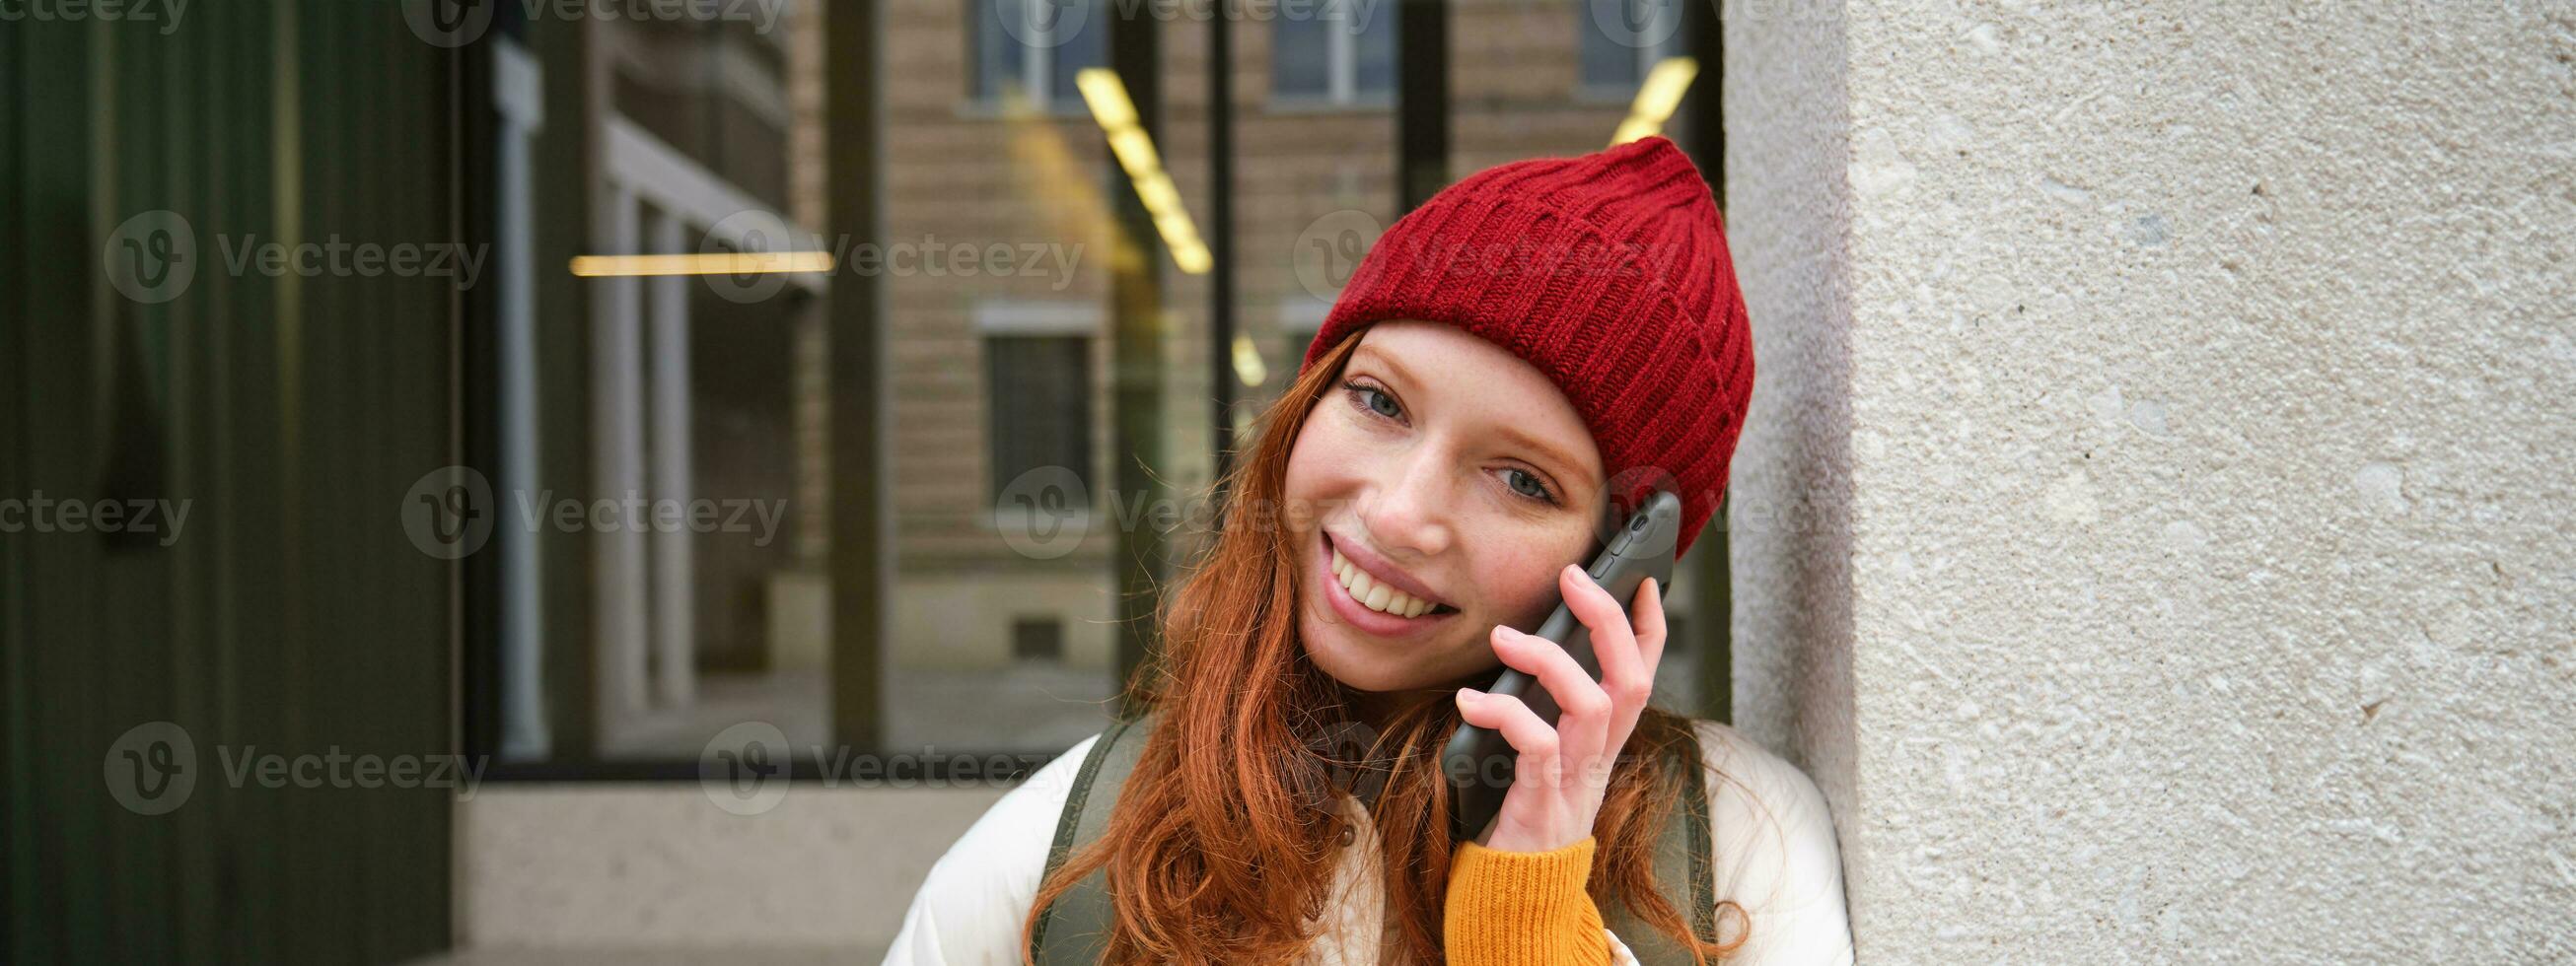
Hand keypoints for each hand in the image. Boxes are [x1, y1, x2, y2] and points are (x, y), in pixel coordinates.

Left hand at [1453, 564, 1667, 852]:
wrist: (1515, 892)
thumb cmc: (1521, 812)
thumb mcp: (1545, 755)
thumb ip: (1545, 710)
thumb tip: (1525, 649)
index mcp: (1603, 742)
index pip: (1643, 675)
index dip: (1649, 627)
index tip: (1640, 580)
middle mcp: (1599, 757)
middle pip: (1631, 680)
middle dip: (1609, 621)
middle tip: (1574, 578)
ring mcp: (1575, 780)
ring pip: (1593, 706)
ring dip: (1548, 661)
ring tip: (1504, 638)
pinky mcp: (1542, 802)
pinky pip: (1536, 747)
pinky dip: (1503, 714)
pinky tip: (1469, 700)